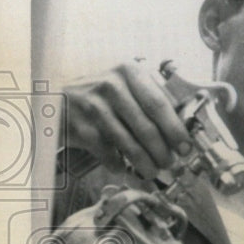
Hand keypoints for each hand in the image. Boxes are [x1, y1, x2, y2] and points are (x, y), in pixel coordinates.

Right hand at [63, 60, 193, 178]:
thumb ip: (153, 96)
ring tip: (153, 171)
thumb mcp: (127, 83)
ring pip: (129, 143)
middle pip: (146, 127)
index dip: (175, 129)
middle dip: (163, 151)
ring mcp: (93, 106)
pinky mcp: (79, 127)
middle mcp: (111, 86)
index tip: (186, 147)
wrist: (57, 98)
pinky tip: (124, 168)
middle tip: (172, 163)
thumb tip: (185, 125)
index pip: (159, 104)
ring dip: (145, 163)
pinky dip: (118, 165)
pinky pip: (107, 153)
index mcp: (129, 72)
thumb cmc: (103, 93)